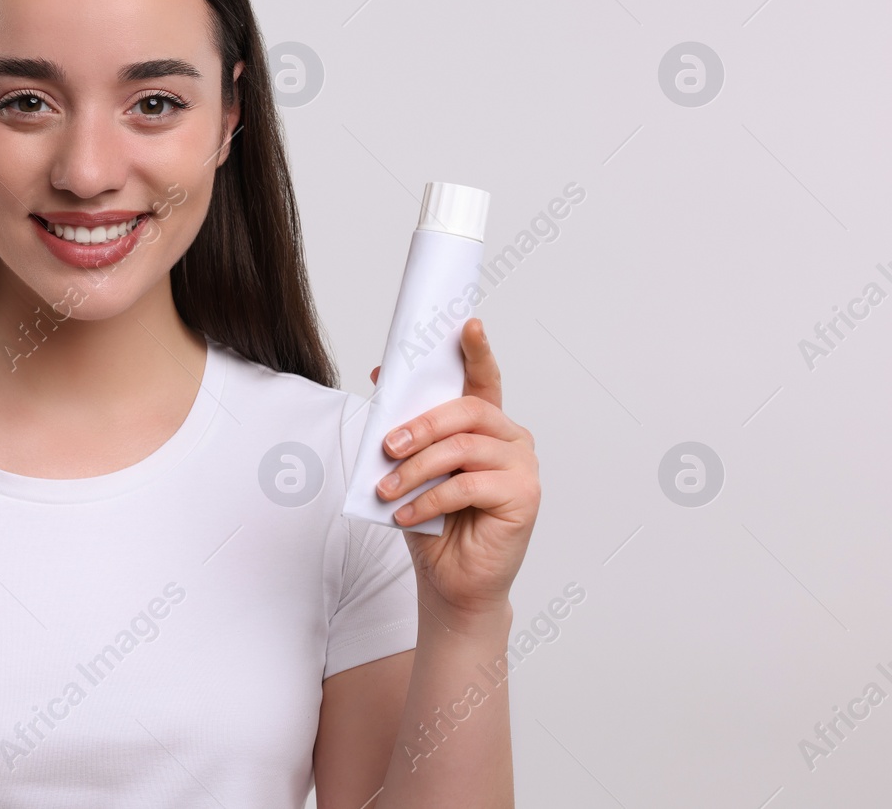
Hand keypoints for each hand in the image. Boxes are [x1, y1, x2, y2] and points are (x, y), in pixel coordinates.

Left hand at [370, 319, 538, 622]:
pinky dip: (429, 499)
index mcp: (487, 425)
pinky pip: (468, 484)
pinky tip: (407, 515)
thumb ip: (405, 422)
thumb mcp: (411, 467)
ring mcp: (523, 466)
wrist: (451, 581)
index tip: (467, 324)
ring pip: (462, 448)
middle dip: (418, 426)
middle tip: (386, 447)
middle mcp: (511, 439)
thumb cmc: (434, 522)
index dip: (476, 350)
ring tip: (387, 490)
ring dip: (416, 468)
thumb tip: (380, 375)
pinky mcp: (524, 496)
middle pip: (465, 412)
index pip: (483, 379)